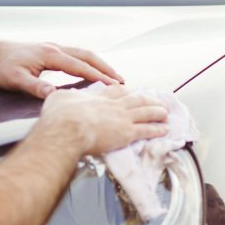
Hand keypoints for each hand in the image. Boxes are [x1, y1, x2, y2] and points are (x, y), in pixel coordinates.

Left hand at [0, 40, 123, 97]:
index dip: (99, 77)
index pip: (81, 67)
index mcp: (51, 55)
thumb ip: (36, 87)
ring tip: (113, 77)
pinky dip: (90, 62)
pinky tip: (93, 71)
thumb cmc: (1, 67)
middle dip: (107, 69)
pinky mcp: (51, 50)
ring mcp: (54, 48)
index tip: (114, 87)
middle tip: (122, 81)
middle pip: (89, 56)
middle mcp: (56, 48)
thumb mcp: (16, 80)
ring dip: (100, 64)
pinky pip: (77, 55)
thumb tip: (55, 94)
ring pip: (84, 54)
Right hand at [39, 86, 168, 155]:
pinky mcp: (127, 133)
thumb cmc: (59, 117)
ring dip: (158, 112)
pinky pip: (147, 130)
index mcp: (98, 97)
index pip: (116, 91)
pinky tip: (164, 129)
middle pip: (137, 99)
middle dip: (149, 100)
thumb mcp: (59, 98)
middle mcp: (114, 106)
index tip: (131, 91)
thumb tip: (60, 95)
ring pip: (146, 112)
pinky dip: (158, 129)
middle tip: (157, 101)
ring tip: (165, 112)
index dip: (126, 91)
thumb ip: (66, 96)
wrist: (67, 129)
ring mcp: (122, 118)